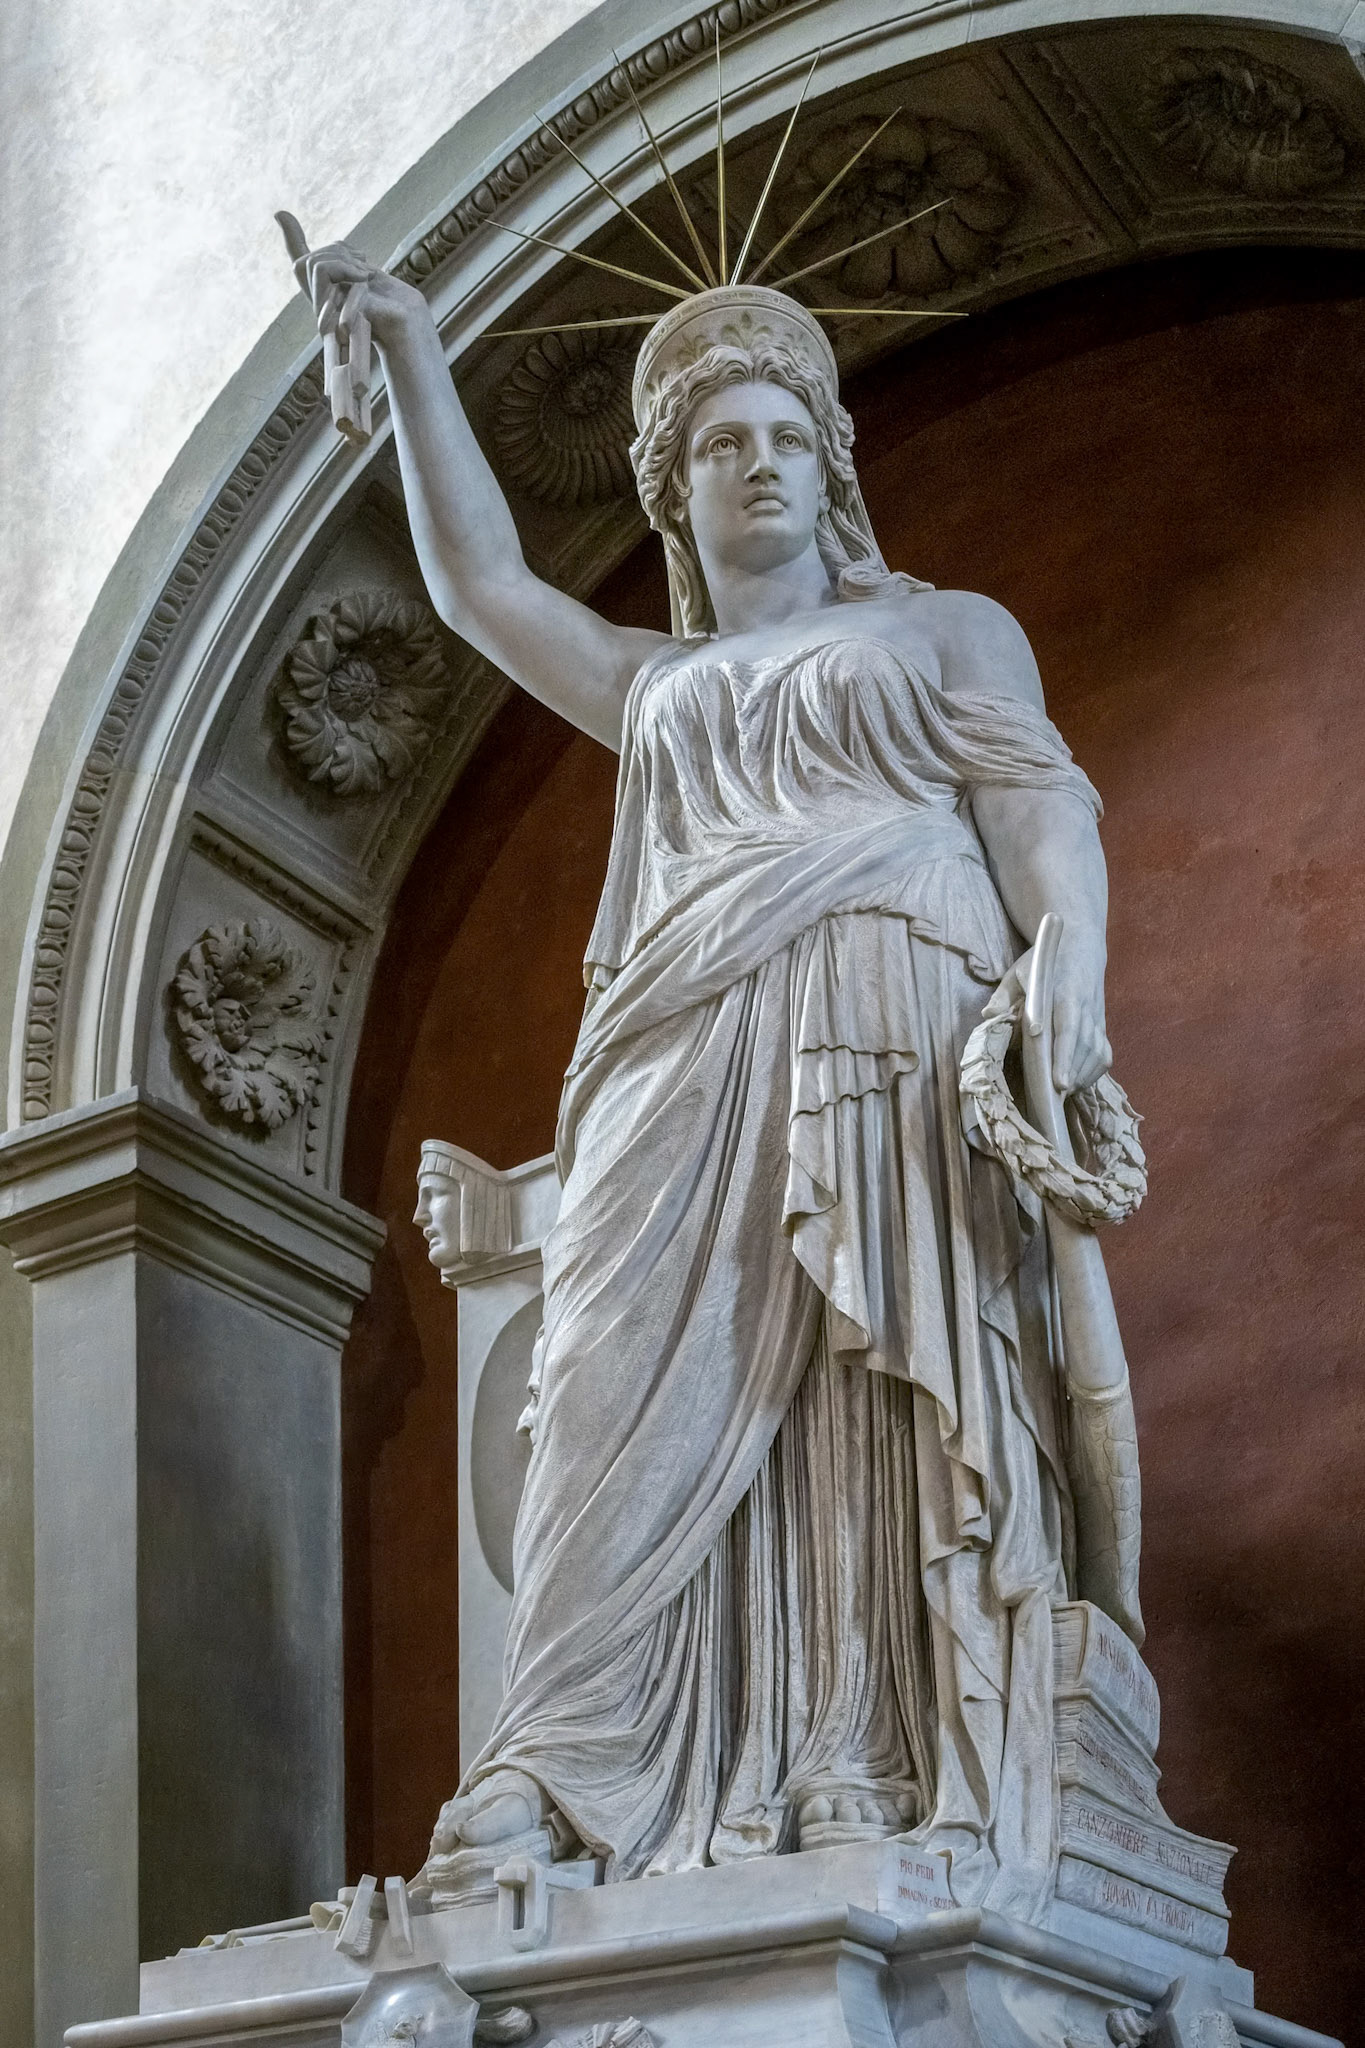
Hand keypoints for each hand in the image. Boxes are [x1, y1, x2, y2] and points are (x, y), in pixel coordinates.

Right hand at [300, 240, 427, 353]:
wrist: (407, 331)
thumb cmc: (395, 309)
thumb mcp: (373, 280)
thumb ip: (353, 264)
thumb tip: (346, 249)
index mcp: (329, 295)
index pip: (303, 268)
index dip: (292, 240)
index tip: (281, 214)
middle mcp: (321, 304)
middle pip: (308, 259)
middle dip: (337, 250)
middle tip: (364, 262)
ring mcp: (322, 308)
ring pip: (314, 262)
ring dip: (343, 259)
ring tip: (367, 274)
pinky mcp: (328, 309)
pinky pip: (320, 268)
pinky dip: (344, 266)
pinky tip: (365, 278)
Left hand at [985, 926, 1110, 1093]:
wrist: (1081, 944)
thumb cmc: (1045, 961)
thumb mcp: (1020, 969)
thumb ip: (1004, 994)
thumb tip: (989, 1016)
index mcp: (1065, 989)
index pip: (1068, 1025)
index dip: (1063, 1052)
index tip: (1057, 1079)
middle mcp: (1086, 1005)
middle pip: (1084, 1044)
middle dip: (1072, 1070)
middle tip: (1056, 1093)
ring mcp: (1097, 1016)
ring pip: (1096, 1051)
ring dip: (1082, 1075)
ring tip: (1063, 1092)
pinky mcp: (1102, 1025)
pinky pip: (1104, 1053)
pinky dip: (1093, 1071)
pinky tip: (1077, 1082)